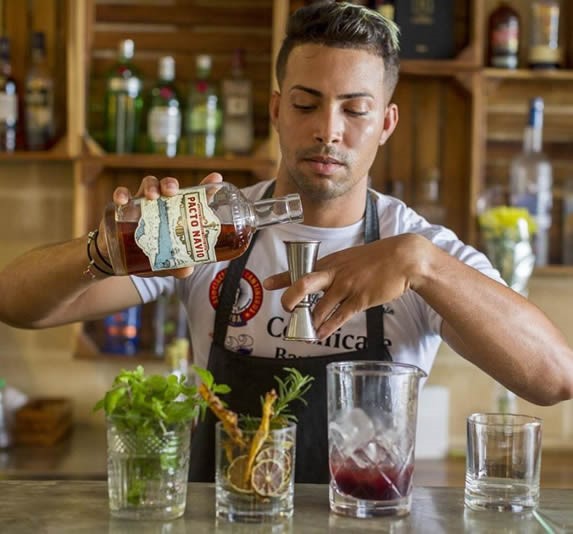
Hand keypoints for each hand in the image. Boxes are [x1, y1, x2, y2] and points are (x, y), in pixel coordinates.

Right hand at [98, 172, 222, 278]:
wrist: (122, 260)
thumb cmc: (152, 255)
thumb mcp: (167, 263)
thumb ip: (178, 266)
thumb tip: (187, 270)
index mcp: (177, 213)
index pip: (194, 197)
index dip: (206, 185)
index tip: (216, 178)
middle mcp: (162, 204)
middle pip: (168, 186)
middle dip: (170, 184)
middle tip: (172, 191)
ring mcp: (143, 203)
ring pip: (148, 184)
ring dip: (151, 186)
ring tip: (152, 195)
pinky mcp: (124, 208)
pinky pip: (122, 195)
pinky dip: (122, 194)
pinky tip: (124, 200)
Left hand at [263, 234, 427, 338]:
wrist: (403, 258)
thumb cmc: (376, 259)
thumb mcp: (350, 259)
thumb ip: (334, 271)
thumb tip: (321, 284)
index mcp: (331, 263)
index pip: (301, 269)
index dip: (282, 277)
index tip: (267, 283)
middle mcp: (335, 274)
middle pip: (304, 284)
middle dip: (291, 299)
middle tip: (287, 310)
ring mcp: (347, 286)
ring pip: (321, 307)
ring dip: (311, 320)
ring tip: (306, 329)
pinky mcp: (361, 299)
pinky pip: (340, 316)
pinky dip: (329, 327)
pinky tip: (321, 334)